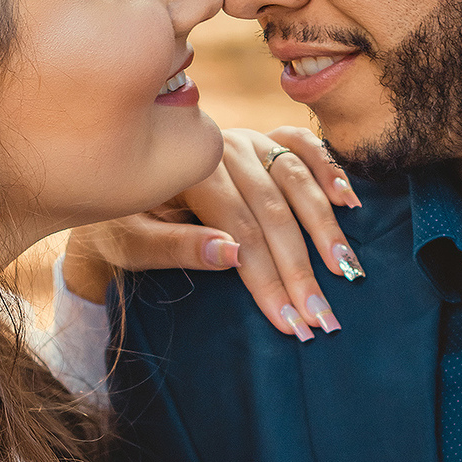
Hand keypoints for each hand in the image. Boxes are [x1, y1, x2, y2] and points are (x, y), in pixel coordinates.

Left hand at [62, 126, 366, 338]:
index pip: (241, 227)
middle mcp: (222, 147)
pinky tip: (349, 203)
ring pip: (296, 180)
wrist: (112, 189)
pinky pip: (302, 147)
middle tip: (323, 318)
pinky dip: (329, 170)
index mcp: (188, 169)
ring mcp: (246, 140)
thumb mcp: (131, 244)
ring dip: (326, 228)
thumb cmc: (119, 225)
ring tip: (347, 271)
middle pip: (274, 210)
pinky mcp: (261, 141)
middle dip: (301, 269)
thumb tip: (232, 254)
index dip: (269, 278)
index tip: (290, 322)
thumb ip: (177, 247)